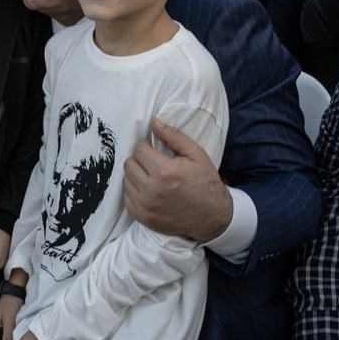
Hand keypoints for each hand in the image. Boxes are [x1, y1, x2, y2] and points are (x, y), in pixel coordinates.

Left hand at [123, 119, 231, 242]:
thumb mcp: (196, 155)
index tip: (154, 149)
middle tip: (154, 163)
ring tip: (153, 176)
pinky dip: (135, 191)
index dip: (147, 146)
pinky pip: (127, 197)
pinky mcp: (142, 216)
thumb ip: (174, 136)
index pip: (139, 150)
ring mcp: (145, 205)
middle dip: (140, 159)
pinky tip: (149, 190)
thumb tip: (153, 122)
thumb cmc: (205, 183)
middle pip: (129, 164)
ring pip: (126, 180)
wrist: (212, 217)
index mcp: (165, 172)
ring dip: (137, 175)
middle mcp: (151, 189)